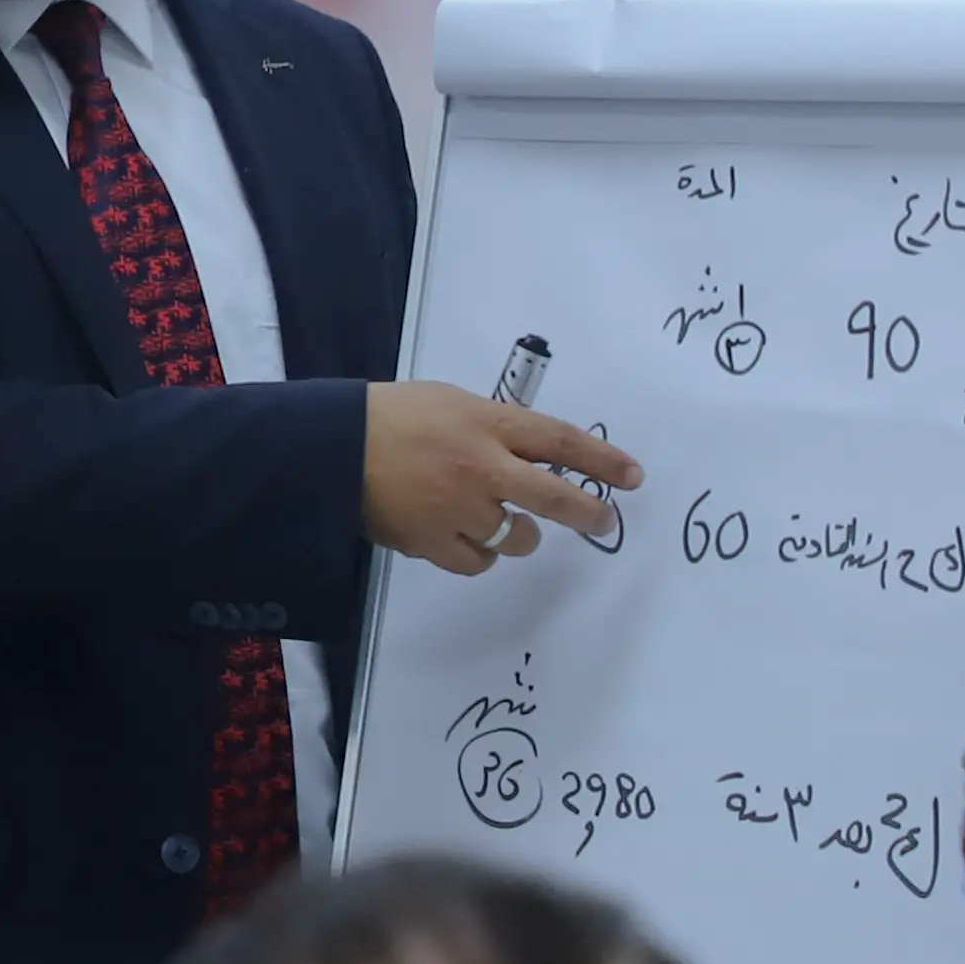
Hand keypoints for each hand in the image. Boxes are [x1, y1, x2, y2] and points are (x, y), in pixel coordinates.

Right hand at [363, 380, 643, 578]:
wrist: (331, 448)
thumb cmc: (392, 416)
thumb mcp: (451, 402)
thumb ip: (493, 427)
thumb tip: (532, 455)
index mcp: (486, 423)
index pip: (560, 441)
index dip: (602, 460)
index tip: (633, 477)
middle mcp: (481, 467)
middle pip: (553, 497)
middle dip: (588, 512)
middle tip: (603, 520)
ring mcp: (459, 509)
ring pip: (518, 538)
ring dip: (519, 534)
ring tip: (502, 524)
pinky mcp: (434, 543)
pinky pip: (479, 561)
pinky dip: (481, 554)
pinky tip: (468, 540)